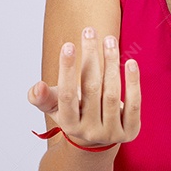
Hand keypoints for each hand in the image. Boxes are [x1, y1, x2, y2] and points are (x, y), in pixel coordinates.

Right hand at [27, 26, 140, 148]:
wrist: (98, 139)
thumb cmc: (75, 112)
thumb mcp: (55, 106)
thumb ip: (42, 97)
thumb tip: (36, 87)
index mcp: (68, 124)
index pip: (66, 95)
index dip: (67, 70)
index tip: (69, 45)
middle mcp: (89, 131)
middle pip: (91, 89)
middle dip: (91, 57)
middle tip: (89, 31)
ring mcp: (111, 133)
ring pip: (112, 94)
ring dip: (111, 63)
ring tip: (109, 40)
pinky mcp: (130, 131)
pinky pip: (133, 104)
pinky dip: (132, 82)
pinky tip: (131, 62)